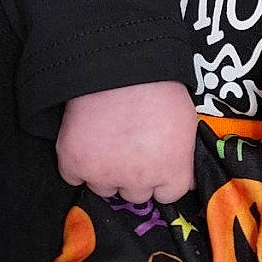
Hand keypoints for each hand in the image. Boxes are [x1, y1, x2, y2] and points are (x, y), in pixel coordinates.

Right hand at [56, 80, 198, 202]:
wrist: (117, 66)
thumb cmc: (158, 87)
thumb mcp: (186, 121)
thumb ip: (185, 156)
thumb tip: (188, 180)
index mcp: (171, 170)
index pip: (168, 195)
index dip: (161, 179)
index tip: (154, 164)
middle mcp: (139, 180)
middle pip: (136, 194)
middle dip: (133, 175)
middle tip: (128, 148)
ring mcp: (104, 175)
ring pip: (104, 188)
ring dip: (104, 172)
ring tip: (106, 142)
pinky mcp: (74, 165)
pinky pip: (73, 176)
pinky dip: (76, 164)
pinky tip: (85, 142)